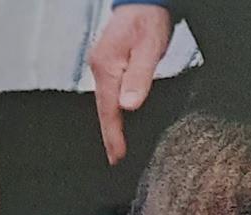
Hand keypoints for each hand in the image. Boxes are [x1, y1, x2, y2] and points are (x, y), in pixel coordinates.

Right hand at [88, 5, 171, 164]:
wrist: (144, 2)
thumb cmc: (148, 22)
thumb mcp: (149, 49)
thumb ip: (140, 78)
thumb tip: (128, 106)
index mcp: (107, 67)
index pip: (108, 111)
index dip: (114, 136)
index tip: (118, 158)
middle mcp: (101, 69)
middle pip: (105, 111)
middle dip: (111, 137)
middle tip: (117, 162)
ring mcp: (104, 68)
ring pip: (107, 105)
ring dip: (113, 127)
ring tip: (120, 150)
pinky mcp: (111, 67)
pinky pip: (111, 96)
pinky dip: (116, 113)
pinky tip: (123, 124)